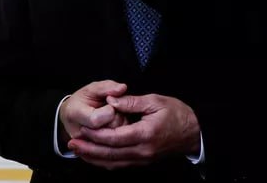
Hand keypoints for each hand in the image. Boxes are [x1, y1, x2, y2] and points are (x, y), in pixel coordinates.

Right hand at [58, 80, 128, 146]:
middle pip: (109, 129)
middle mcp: (79, 134)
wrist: (72, 116)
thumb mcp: (92, 89)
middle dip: (117, 118)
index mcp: (75, 114)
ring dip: (120, 127)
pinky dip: (119, 137)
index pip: (98, 119)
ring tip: (111, 120)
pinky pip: (115, 146)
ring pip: (116, 139)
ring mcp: (87, 146)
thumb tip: (122, 88)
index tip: (108, 103)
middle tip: (111, 111)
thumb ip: (107, 87)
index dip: (110, 110)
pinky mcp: (95, 153)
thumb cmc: (83, 101)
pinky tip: (114, 129)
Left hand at [68, 93, 200, 169]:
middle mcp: (142, 151)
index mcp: (144, 134)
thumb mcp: (156, 101)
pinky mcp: (143, 161)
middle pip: (110, 155)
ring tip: (78, 152)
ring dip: (94, 159)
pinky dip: (106, 162)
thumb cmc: (177, 114)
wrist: (194, 132)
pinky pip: (121, 165)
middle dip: (89, 151)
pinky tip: (95, 157)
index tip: (81, 130)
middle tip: (72, 145)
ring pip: (114, 163)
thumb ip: (132, 102)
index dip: (95, 135)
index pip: (114, 138)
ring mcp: (143, 159)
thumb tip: (111, 101)